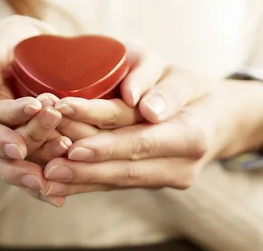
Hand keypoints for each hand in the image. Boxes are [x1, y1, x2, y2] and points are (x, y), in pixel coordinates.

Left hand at [39, 75, 262, 198]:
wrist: (217, 117)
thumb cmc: (193, 89)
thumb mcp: (184, 77)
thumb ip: (165, 89)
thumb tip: (147, 108)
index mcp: (193, 134)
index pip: (144, 141)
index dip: (108, 145)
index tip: (73, 145)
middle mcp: (182, 164)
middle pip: (127, 166)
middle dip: (86, 168)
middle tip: (47, 166)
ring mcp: (169, 178)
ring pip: (120, 180)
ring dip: (82, 181)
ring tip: (45, 180)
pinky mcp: (154, 182)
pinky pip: (119, 184)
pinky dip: (89, 184)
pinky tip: (60, 185)